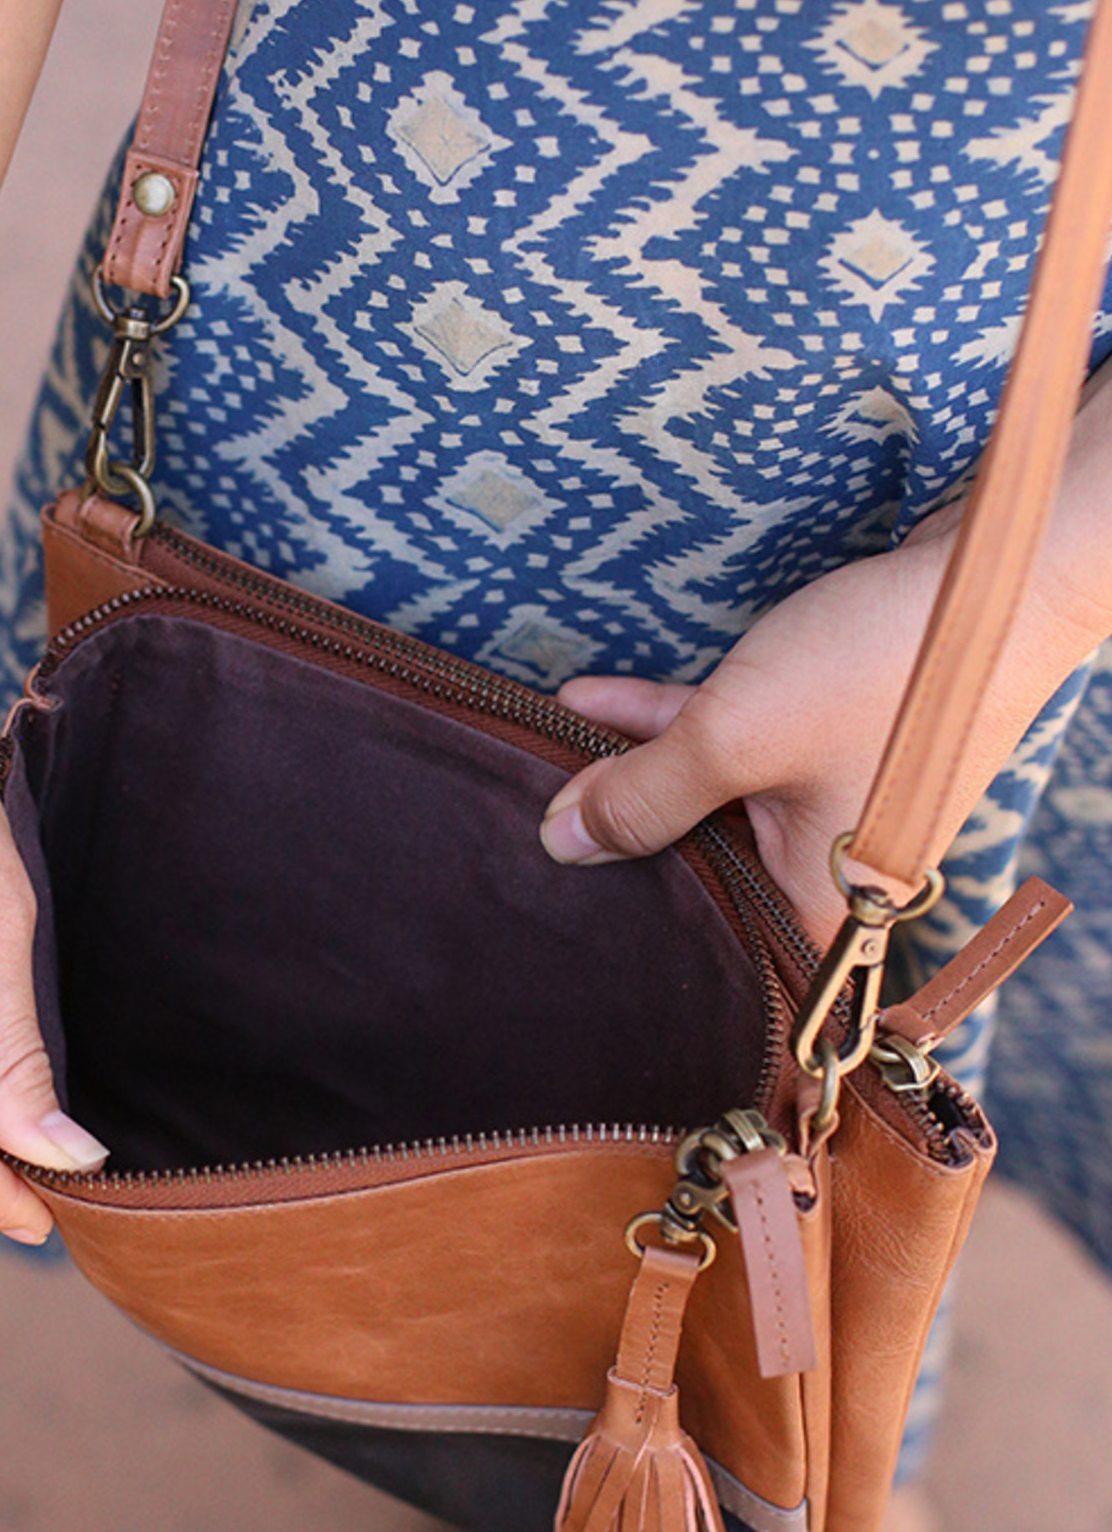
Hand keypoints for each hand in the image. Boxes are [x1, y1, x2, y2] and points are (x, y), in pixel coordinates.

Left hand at [537, 511, 1089, 946]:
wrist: (1000, 568)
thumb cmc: (881, 671)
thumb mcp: (734, 738)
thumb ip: (643, 796)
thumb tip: (558, 843)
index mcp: (826, 901)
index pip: (730, 962)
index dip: (653, 949)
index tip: (574, 936)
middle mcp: (835, 864)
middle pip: (707, 874)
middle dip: (625, 846)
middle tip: (532, 835)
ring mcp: (837, 797)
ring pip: (712, 801)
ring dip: (635, 770)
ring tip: (548, 750)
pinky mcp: (835, 734)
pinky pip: (736, 747)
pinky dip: (674, 727)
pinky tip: (594, 702)